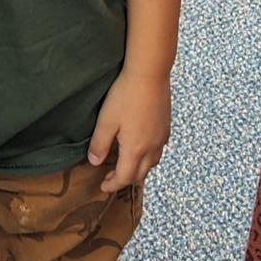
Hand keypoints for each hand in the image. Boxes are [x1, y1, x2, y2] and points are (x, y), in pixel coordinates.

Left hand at [87, 70, 171, 192]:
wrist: (150, 74)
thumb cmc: (126, 95)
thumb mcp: (106, 120)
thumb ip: (99, 144)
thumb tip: (94, 162)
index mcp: (136, 150)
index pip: (124, 178)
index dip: (112, 184)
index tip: (103, 186)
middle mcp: (152, 148)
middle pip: (140, 175)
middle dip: (125, 179)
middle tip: (111, 177)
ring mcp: (161, 138)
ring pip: (152, 164)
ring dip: (139, 169)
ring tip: (126, 163)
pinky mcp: (166, 127)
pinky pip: (158, 150)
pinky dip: (149, 156)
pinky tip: (141, 145)